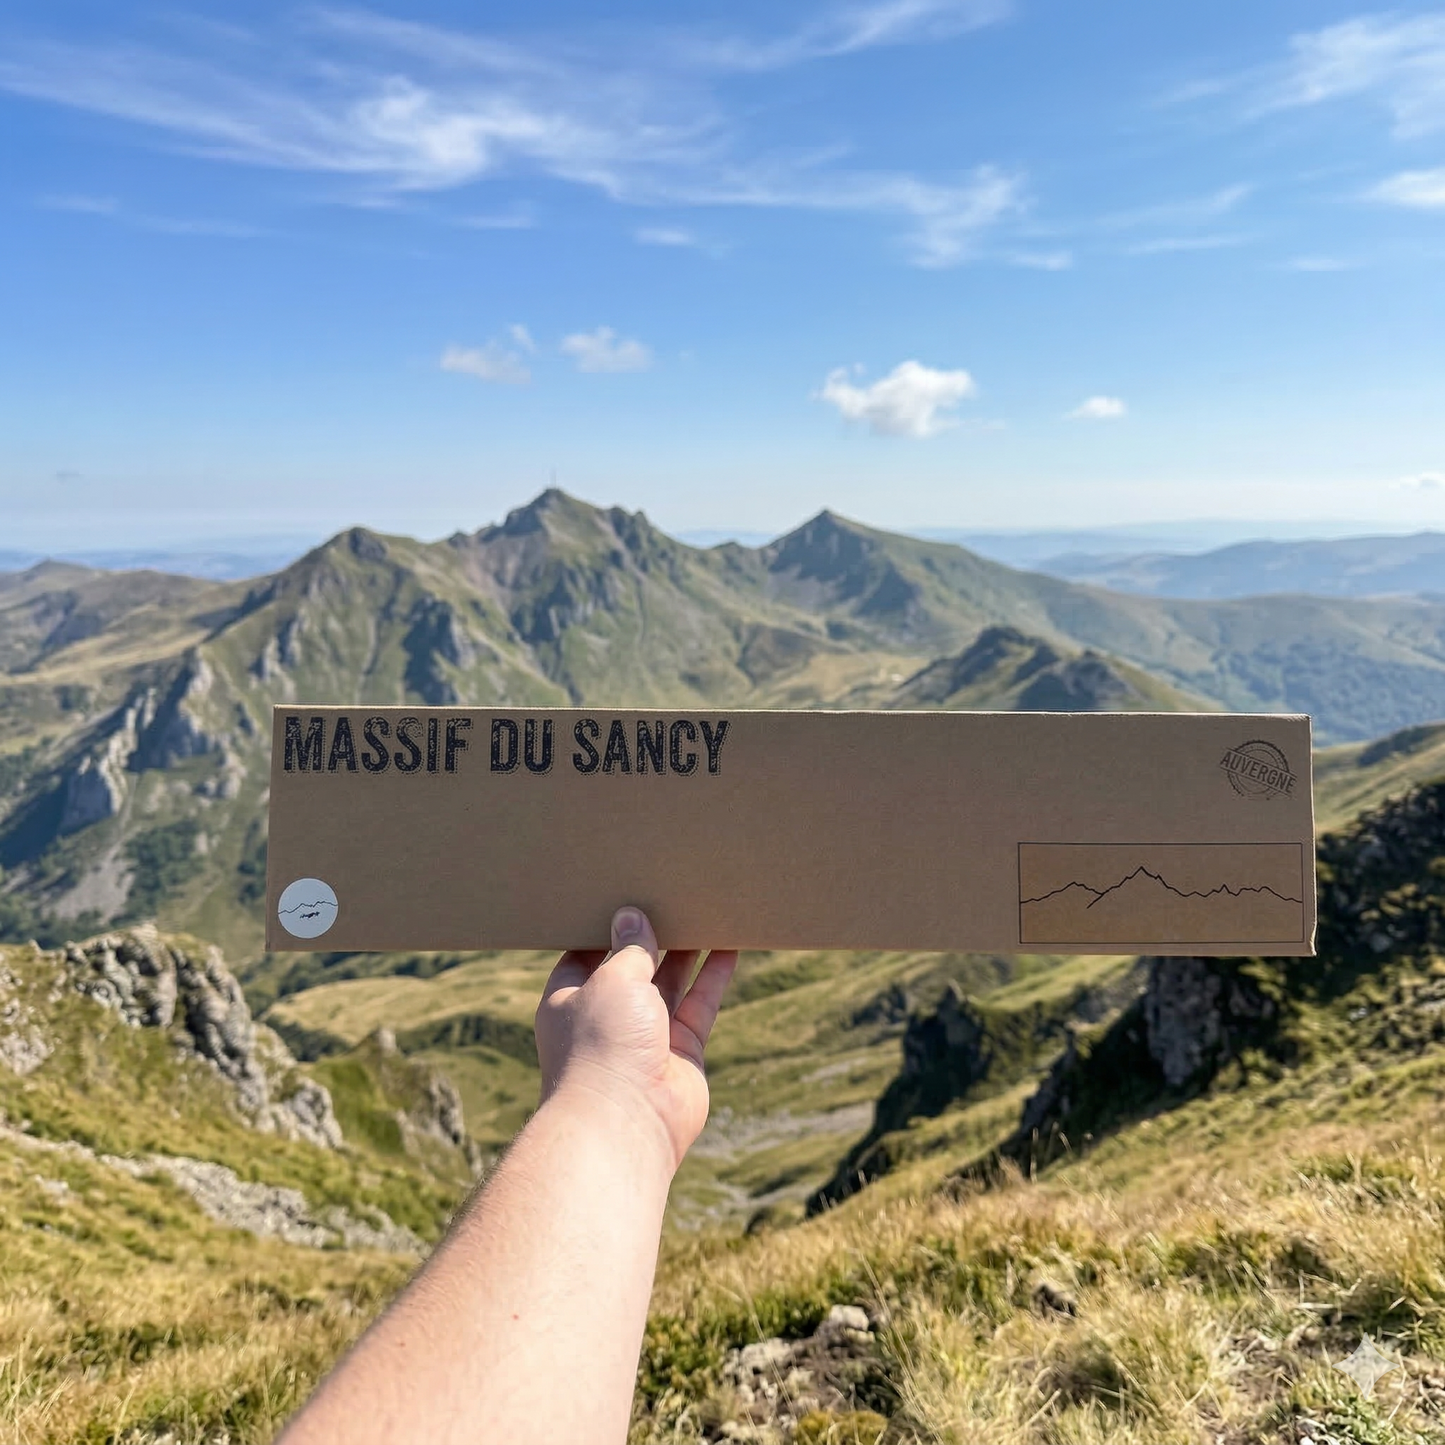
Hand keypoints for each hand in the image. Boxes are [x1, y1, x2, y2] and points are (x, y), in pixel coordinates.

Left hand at [535, 907, 736, 1171]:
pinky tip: (730, 947)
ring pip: (670, 984)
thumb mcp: (612, 979)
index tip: (627, 893)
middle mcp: (605, 1017)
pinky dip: (713, 977)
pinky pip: (699, 1006)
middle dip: (652, 935)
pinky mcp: (680, 1053)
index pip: (586, 952)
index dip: (607, 925)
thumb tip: (631, 916)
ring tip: (706, 912)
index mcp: (569, 999)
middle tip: (673, 894)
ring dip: (687, 950)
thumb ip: (629, 948)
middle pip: (632, 966)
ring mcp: (644, 1036)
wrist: (624, 1124)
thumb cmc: (602, 1047)